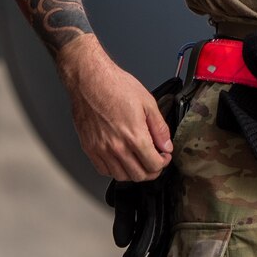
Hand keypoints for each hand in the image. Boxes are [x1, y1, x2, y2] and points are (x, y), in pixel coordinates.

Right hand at [56, 37, 173, 180]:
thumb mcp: (147, 102)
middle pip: (139, 175)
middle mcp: (117, 147)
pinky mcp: (89, 148)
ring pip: (122, 176)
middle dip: (152, 171)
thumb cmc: (115, 86)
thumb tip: (166, 144)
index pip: (154, 165)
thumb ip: (159, 128)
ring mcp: (101, 150)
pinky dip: (115, 170)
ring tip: (139, 160)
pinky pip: (104, 170)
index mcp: (134, 136)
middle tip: (154, 160)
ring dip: (134, 172)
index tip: (164, 156)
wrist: (89, 80)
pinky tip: (121, 160)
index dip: (163, 163)